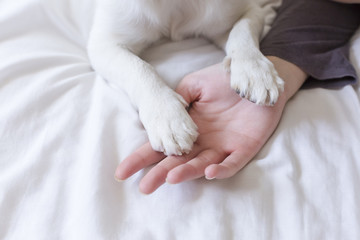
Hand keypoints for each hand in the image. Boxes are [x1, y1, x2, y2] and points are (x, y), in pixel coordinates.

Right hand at [115, 63, 290, 193]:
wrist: (254, 76)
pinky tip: (209, 171)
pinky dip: (221, 169)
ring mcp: (222, 146)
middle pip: (177, 161)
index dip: (142, 157)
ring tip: (170, 177)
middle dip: (160, 174)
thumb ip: (177, 98)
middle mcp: (201, 141)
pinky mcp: (243, 149)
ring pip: (201, 165)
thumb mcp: (195, 84)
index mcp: (187, 127)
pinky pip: (232, 163)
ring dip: (187, 172)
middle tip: (144, 187)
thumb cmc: (224, 79)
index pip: (161, 145)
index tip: (122, 171)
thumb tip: (157, 114)